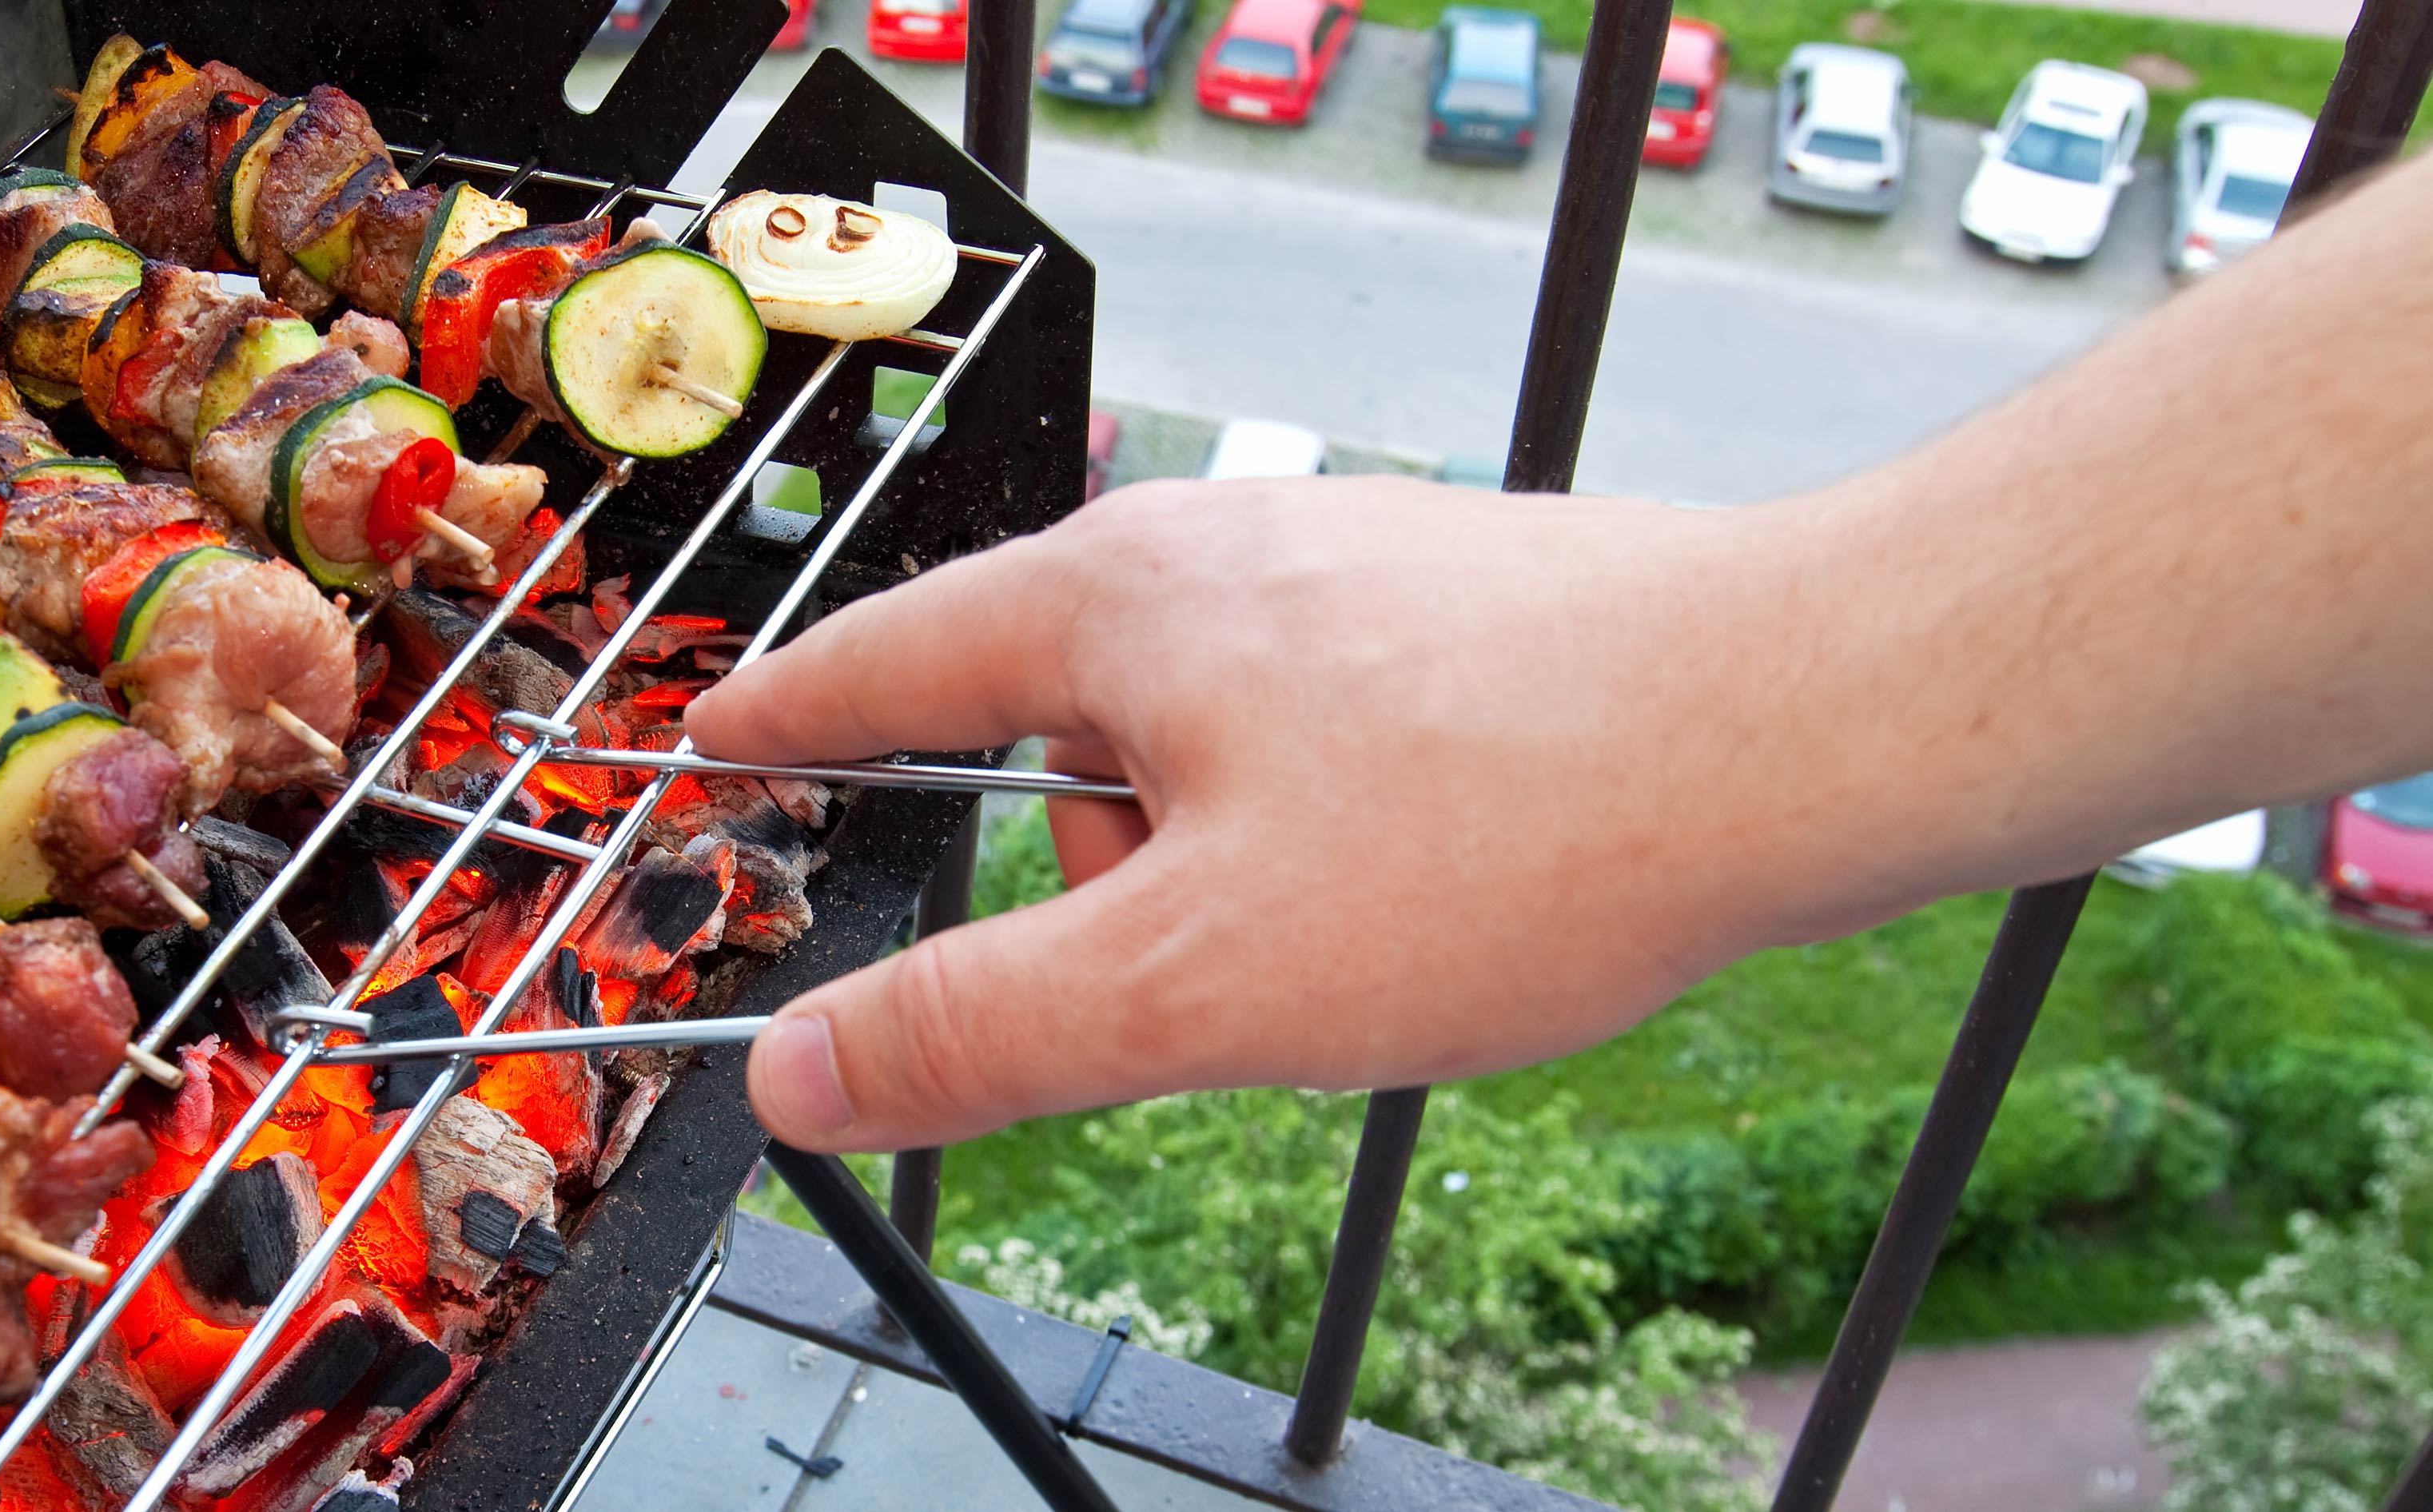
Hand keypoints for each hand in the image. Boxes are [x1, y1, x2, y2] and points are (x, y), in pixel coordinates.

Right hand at [687, 474, 1862, 1151]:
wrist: (1812, 723)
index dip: (786, 720)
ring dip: (1231, 879)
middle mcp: (1218, 553)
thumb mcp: (1193, 979)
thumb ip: (976, 1032)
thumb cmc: (1513, 822)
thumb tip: (801, 1074)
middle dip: (1097, 886)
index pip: (881, 662)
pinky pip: (1315, 748)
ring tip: (1366, 944)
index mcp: (1112, 602)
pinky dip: (1329, 846)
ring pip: (1200, 758)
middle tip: (1195, 987)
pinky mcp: (1449, 617)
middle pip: (1054, 731)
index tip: (720, 739)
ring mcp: (1343, 574)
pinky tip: (1436, 899)